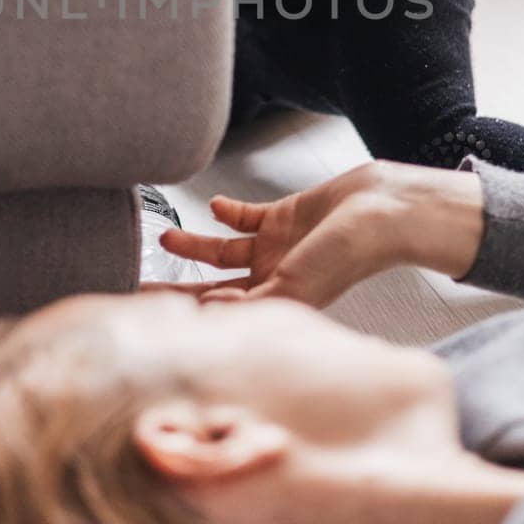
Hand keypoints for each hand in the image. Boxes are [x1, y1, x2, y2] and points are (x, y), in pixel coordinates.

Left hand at [157, 161, 483, 308]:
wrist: (382, 209)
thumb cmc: (350, 254)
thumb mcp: (295, 286)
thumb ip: (252, 303)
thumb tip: (207, 315)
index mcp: (278, 303)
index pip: (224, 316)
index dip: (191, 316)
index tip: (155, 316)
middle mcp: (272, 279)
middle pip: (213, 287)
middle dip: (179, 288)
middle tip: (141, 289)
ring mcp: (275, 247)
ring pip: (222, 251)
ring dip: (194, 245)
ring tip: (165, 239)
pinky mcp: (282, 216)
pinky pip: (244, 217)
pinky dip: (226, 212)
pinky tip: (213, 207)